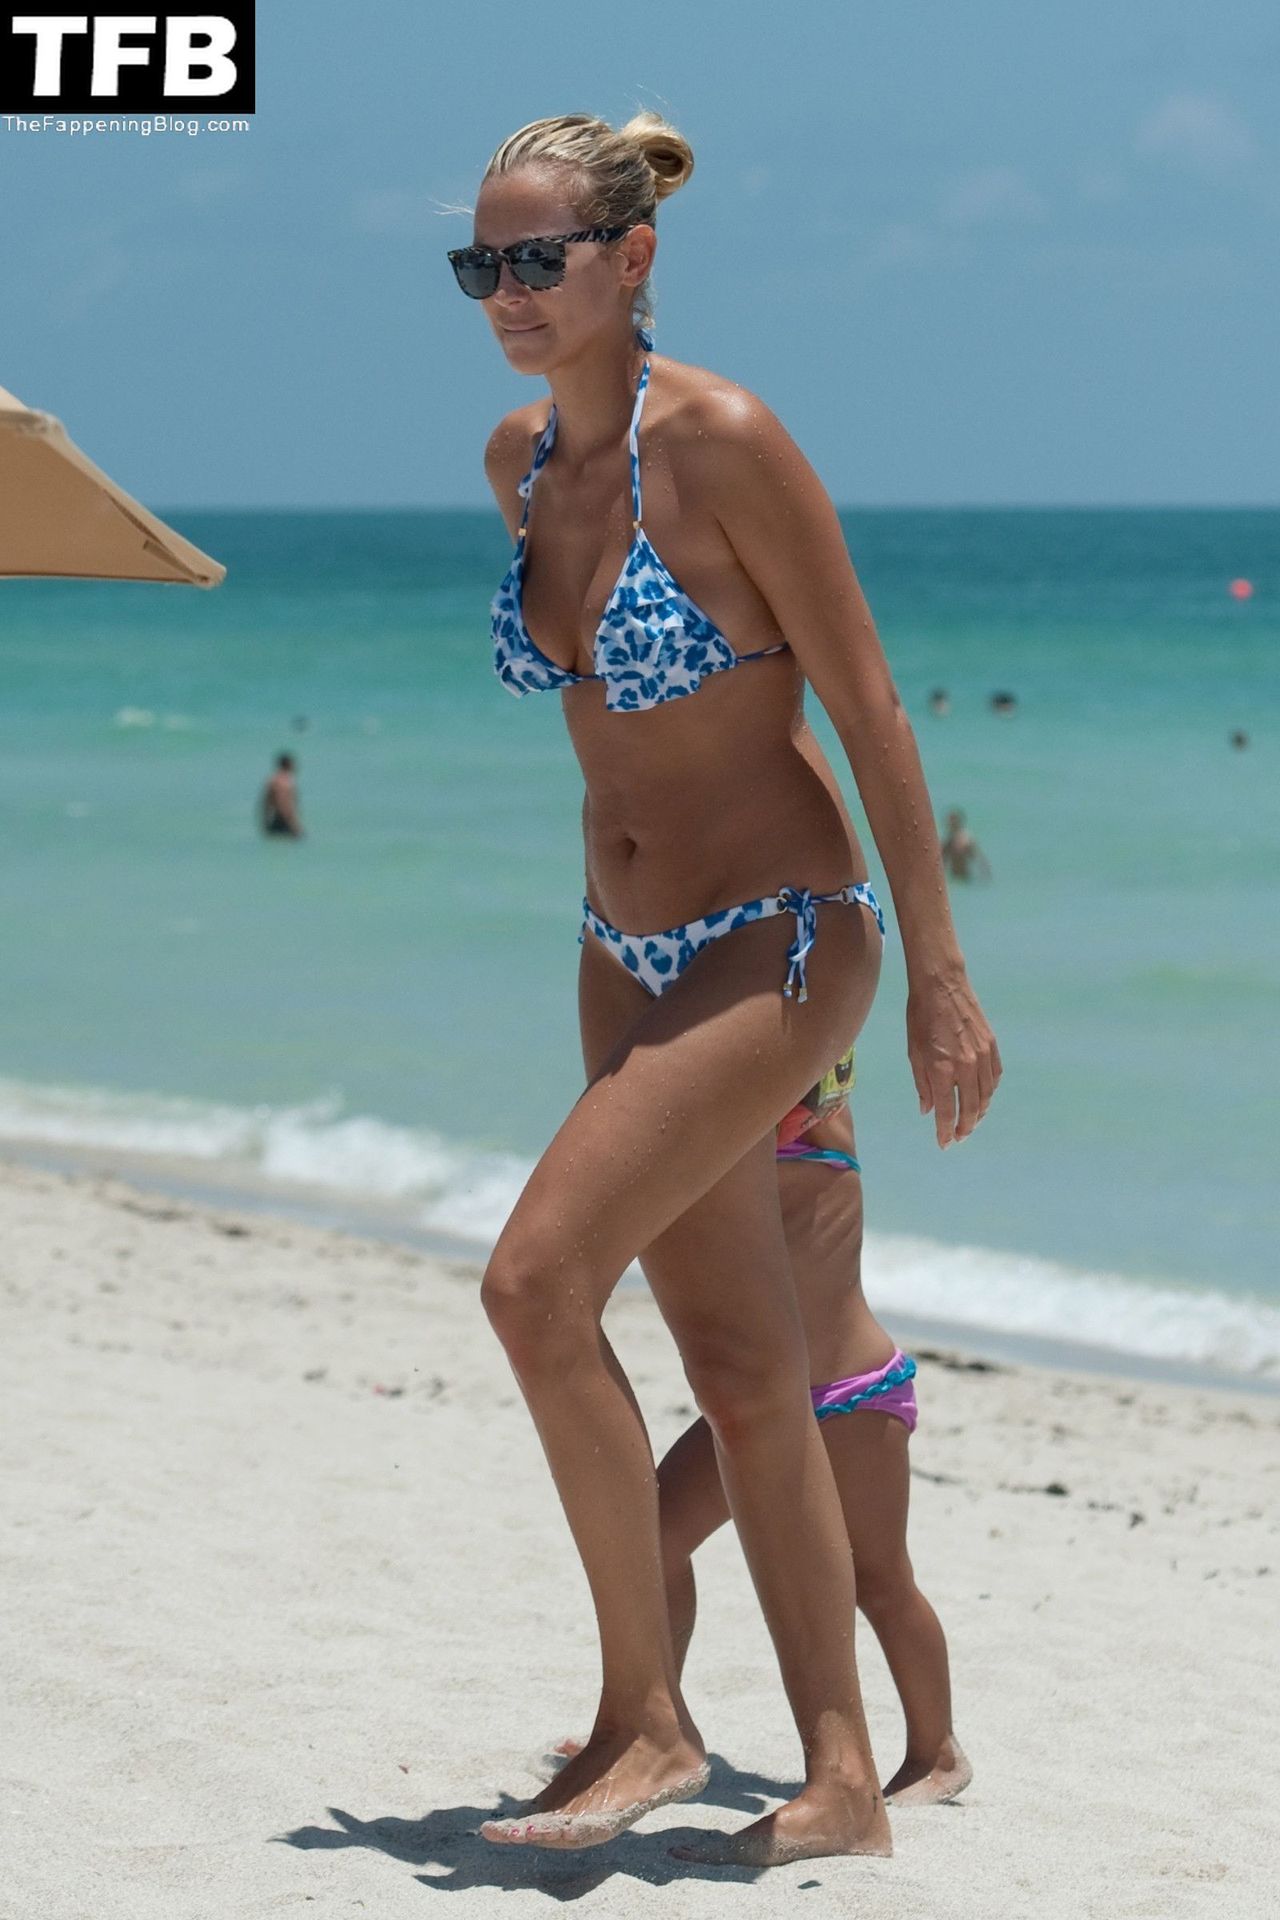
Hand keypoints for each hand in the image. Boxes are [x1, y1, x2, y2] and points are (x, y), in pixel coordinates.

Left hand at [907, 971, 1001, 1148]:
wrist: (942, 984)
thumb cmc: (921, 1017)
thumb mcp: (914, 1053)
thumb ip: (922, 1085)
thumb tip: (928, 1110)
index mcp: (942, 1068)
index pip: (947, 1111)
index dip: (945, 1131)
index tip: (944, 1143)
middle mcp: (966, 1065)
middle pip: (970, 1108)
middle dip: (965, 1128)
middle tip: (959, 1138)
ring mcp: (982, 1055)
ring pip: (986, 1095)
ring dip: (979, 1113)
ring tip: (970, 1122)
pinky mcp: (991, 1045)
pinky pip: (994, 1077)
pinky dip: (989, 1092)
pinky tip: (982, 1098)